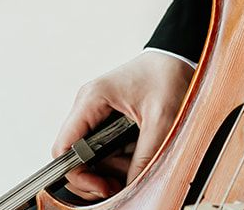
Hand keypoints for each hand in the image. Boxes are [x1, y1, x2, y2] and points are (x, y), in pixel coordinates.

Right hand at [51, 50, 193, 199]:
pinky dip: (122, 158)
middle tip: (126, 180)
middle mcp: (88, 106)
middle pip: (77, 158)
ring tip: (140, 159)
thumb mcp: (162, 119)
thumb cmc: (169, 75)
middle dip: (100, 175)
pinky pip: (106, 149)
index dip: (78, 175)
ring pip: (93, 158)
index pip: (64, 149)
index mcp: (92, 99)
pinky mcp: (108, 119)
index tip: (103, 187)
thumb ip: (144, 157)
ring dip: (114, 168)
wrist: (180, 55)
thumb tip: (129, 188)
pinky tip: (139, 151)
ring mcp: (96, 113)